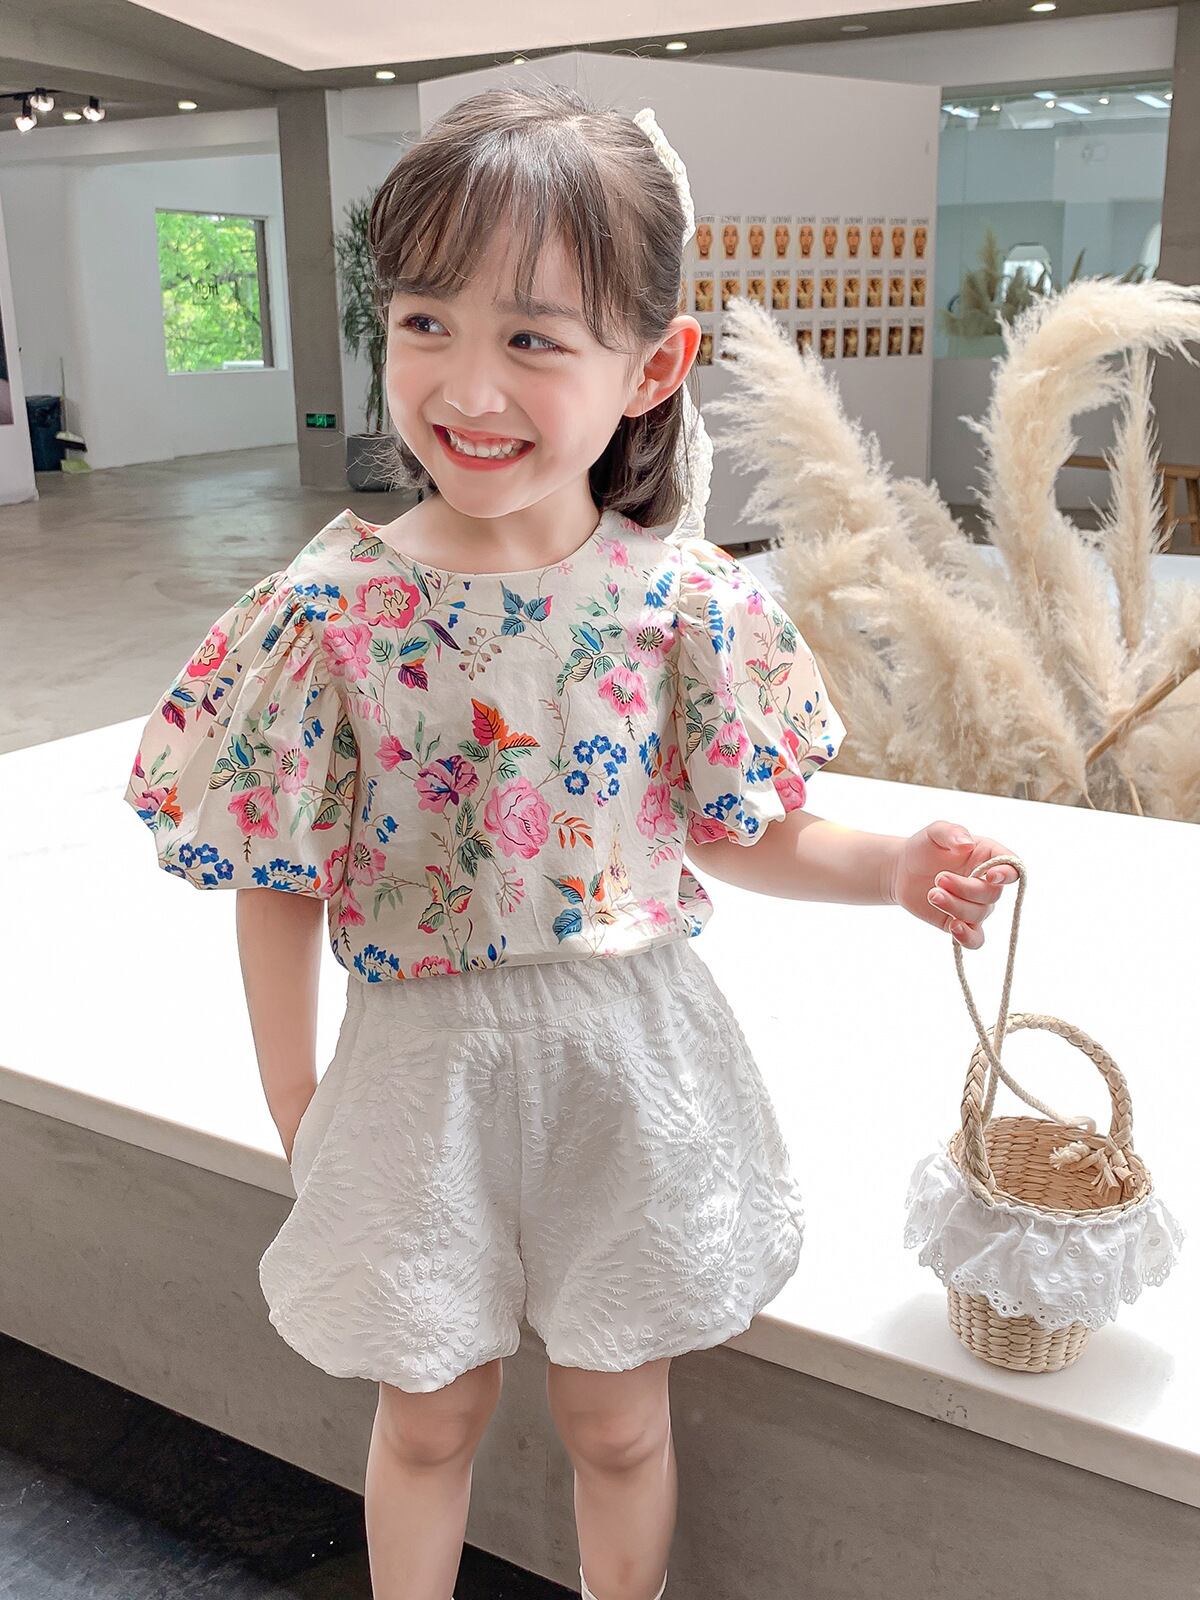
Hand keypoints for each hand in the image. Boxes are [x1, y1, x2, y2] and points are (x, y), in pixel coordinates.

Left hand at [883, 819, 1019, 949]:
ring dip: (955, 906)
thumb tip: (967, 844)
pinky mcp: (960, 923)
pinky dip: (968, 938)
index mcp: (988, 857)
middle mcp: (987, 883)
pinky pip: (975, 939)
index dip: (1006, 874)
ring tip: (932, 894)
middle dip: (965, 889)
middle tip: (938, 879)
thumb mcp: (934, 833)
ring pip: (980, 914)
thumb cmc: (923, 848)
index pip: (1012, 867)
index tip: (989, 876)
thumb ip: (951, 832)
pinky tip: (954, 928)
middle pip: (992, 894)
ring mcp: (975, 905)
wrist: (901, 871)